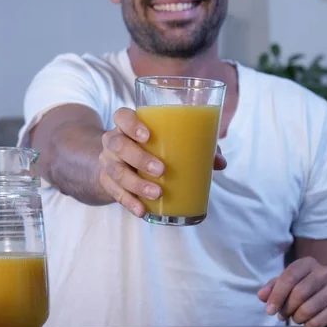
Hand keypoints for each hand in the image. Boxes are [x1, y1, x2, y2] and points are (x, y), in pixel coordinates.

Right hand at [98, 107, 226, 217]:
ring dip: (136, 184)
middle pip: (118, 145)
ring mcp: (108, 162)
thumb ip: (194, 146)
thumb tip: (220, 163)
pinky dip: (129, 202)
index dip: (131, 124)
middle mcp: (113, 141)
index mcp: (127, 125)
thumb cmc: (151, 147)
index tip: (147, 136)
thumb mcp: (168, 142)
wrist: (119, 162)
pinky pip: (115, 192)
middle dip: (139, 158)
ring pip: (116, 171)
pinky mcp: (107, 182)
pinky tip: (142, 211)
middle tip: (161, 170)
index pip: (121, 116)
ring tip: (157, 193)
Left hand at [257, 257, 326, 326]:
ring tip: (294, 318)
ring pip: (309, 308)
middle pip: (299, 293)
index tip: (269, 310)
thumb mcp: (283, 283)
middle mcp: (324, 272)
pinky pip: (321, 319)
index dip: (276, 295)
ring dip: (297, 317)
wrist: (325, 293)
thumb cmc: (300, 286)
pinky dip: (309, 325)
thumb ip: (271, 288)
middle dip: (286, 308)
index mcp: (307, 263)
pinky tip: (306, 323)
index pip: (289, 277)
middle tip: (281, 315)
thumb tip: (262, 296)